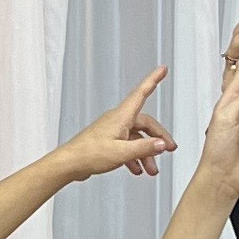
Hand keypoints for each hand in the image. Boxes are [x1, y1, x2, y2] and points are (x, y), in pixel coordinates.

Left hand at [59, 65, 175, 185]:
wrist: (69, 163)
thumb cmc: (88, 154)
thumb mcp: (122, 152)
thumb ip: (144, 148)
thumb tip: (161, 144)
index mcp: (121, 117)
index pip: (141, 93)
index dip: (153, 80)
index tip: (162, 69)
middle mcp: (117, 120)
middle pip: (145, 123)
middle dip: (158, 137)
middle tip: (169, 148)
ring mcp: (112, 130)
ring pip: (136, 137)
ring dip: (146, 152)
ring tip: (151, 169)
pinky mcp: (107, 141)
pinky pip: (127, 145)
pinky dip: (134, 156)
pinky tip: (137, 168)